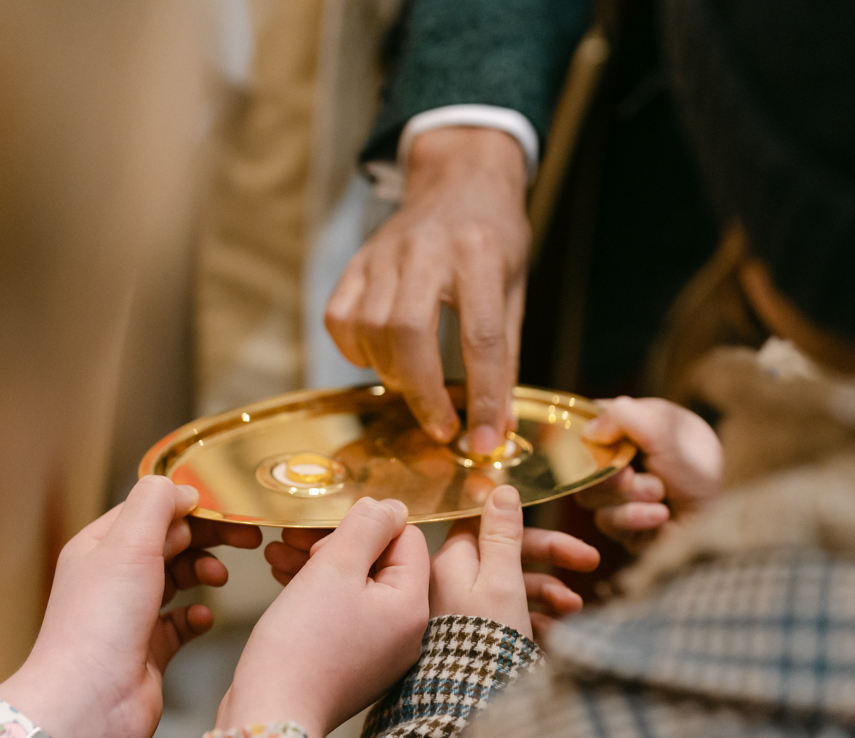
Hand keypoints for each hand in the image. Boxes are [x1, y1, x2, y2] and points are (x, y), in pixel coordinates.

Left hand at [0, 475, 261, 737]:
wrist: (88, 704)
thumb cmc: (99, 625)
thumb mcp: (129, 545)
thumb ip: (156, 505)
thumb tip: (182, 489)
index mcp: (99, 547)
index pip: (148, 510)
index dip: (189, 505)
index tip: (227, 508)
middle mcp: (112, 578)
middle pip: (168, 542)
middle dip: (206, 537)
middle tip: (246, 538)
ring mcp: (130, 616)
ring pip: (178, 579)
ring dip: (203, 572)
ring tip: (219, 577)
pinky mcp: (149, 650)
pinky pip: (182, 623)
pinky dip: (198, 615)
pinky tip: (205, 617)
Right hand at [218, 497, 429, 737]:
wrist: (271, 716)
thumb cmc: (301, 645)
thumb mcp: (334, 568)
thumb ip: (366, 528)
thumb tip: (390, 507)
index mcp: (411, 607)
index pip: (407, 539)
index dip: (367, 527)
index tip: (326, 537)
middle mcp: (405, 632)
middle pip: (383, 563)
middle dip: (339, 545)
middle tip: (299, 544)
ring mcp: (379, 652)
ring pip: (357, 588)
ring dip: (321, 564)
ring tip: (279, 554)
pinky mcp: (351, 664)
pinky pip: (343, 614)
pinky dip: (317, 594)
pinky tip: (283, 580)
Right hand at [325, 127, 530, 453]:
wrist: (459, 178)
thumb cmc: (494, 238)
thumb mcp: (514, 288)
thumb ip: (504, 356)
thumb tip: (496, 426)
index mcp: (480, 252)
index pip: (481, 337)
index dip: (483, 397)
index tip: (484, 441)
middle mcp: (426, 249)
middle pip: (409, 332)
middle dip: (423, 392)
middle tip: (441, 427)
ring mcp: (383, 253)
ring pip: (370, 329)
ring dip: (393, 375)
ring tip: (417, 388)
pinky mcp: (356, 262)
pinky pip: (340, 319)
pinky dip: (356, 352)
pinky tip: (383, 358)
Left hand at [430, 485, 600, 640]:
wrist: (470, 704)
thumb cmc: (486, 639)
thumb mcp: (502, 579)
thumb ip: (503, 534)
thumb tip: (499, 488)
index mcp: (453, 562)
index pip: (488, 525)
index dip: (527, 525)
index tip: (558, 527)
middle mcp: (454, 583)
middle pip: (506, 555)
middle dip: (550, 557)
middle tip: (590, 561)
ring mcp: (465, 612)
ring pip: (512, 587)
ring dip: (548, 591)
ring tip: (574, 608)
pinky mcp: (477, 638)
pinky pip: (510, 618)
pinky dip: (536, 618)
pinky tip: (556, 631)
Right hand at [576, 397, 722, 552]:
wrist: (722, 520)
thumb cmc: (701, 470)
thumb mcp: (666, 432)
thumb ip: (625, 418)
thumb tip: (589, 430)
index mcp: (638, 428)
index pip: (595, 421)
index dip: (591, 431)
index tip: (600, 439)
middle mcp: (626, 459)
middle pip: (584, 463)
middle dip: (611, 472)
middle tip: (630, 474)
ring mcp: (621, 494)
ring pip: (591, 495)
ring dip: (630, 495)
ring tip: (661, 494)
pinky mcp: (623, 526)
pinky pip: (607, 521)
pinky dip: (635, 517)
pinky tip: (661, 514)